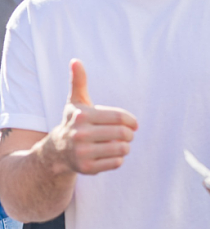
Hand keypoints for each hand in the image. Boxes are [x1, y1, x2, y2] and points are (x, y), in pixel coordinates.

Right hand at [46, 59, 138, 174]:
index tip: (133, 124)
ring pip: (122, 149)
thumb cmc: (74, 122)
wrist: (57, 151)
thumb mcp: (76, 102)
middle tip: (126, 135)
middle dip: (129, 134)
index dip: (132, 121)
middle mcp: (80, 135)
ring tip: (118, 144)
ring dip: (125, 146)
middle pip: (124, 134)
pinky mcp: (87, 168)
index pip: (121, 118)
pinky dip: (118, 159)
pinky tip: (108, 155)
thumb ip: (78, 81)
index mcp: (82, 116)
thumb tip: (75, 60)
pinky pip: (117, 163)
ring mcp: (83, 152)